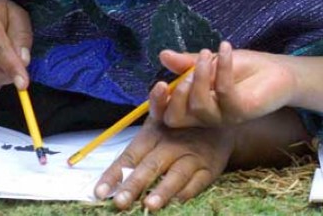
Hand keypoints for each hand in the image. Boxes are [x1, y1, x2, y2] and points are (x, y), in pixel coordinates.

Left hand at [95, 117, 233, 210]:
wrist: (223, 117)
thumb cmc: (182, 122)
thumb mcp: (161, 116)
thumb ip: (138, 127)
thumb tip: (129, 119)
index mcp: (154, 132)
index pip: (131, 155)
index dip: (115, 173)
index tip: (100, 192)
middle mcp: (172, 144)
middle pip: (151, 166)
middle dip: (135, 184)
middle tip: (120, 202)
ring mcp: (193, 156)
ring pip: (176, 175)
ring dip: (163, 190)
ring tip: (149, 205)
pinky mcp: (210, 167)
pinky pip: (198, 182)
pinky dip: (188, 192)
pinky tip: (178, 202)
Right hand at [150, 41, 296, 127]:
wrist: (279, 71)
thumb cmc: (245, 68)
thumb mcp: (212, 62)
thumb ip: (188, 63)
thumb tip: (162, 55)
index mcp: (195, 106)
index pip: (167, 115)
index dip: (157, 104)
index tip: (159, 84)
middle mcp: (207, 116)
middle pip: (177, 119)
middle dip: (176, 94)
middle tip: (191, 68)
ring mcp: (224, 117)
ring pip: (199, 106)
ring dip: (201, 75)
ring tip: (208, 53)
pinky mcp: (242, 111)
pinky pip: (224, 92)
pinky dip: (222, 67)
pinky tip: (226, 48)